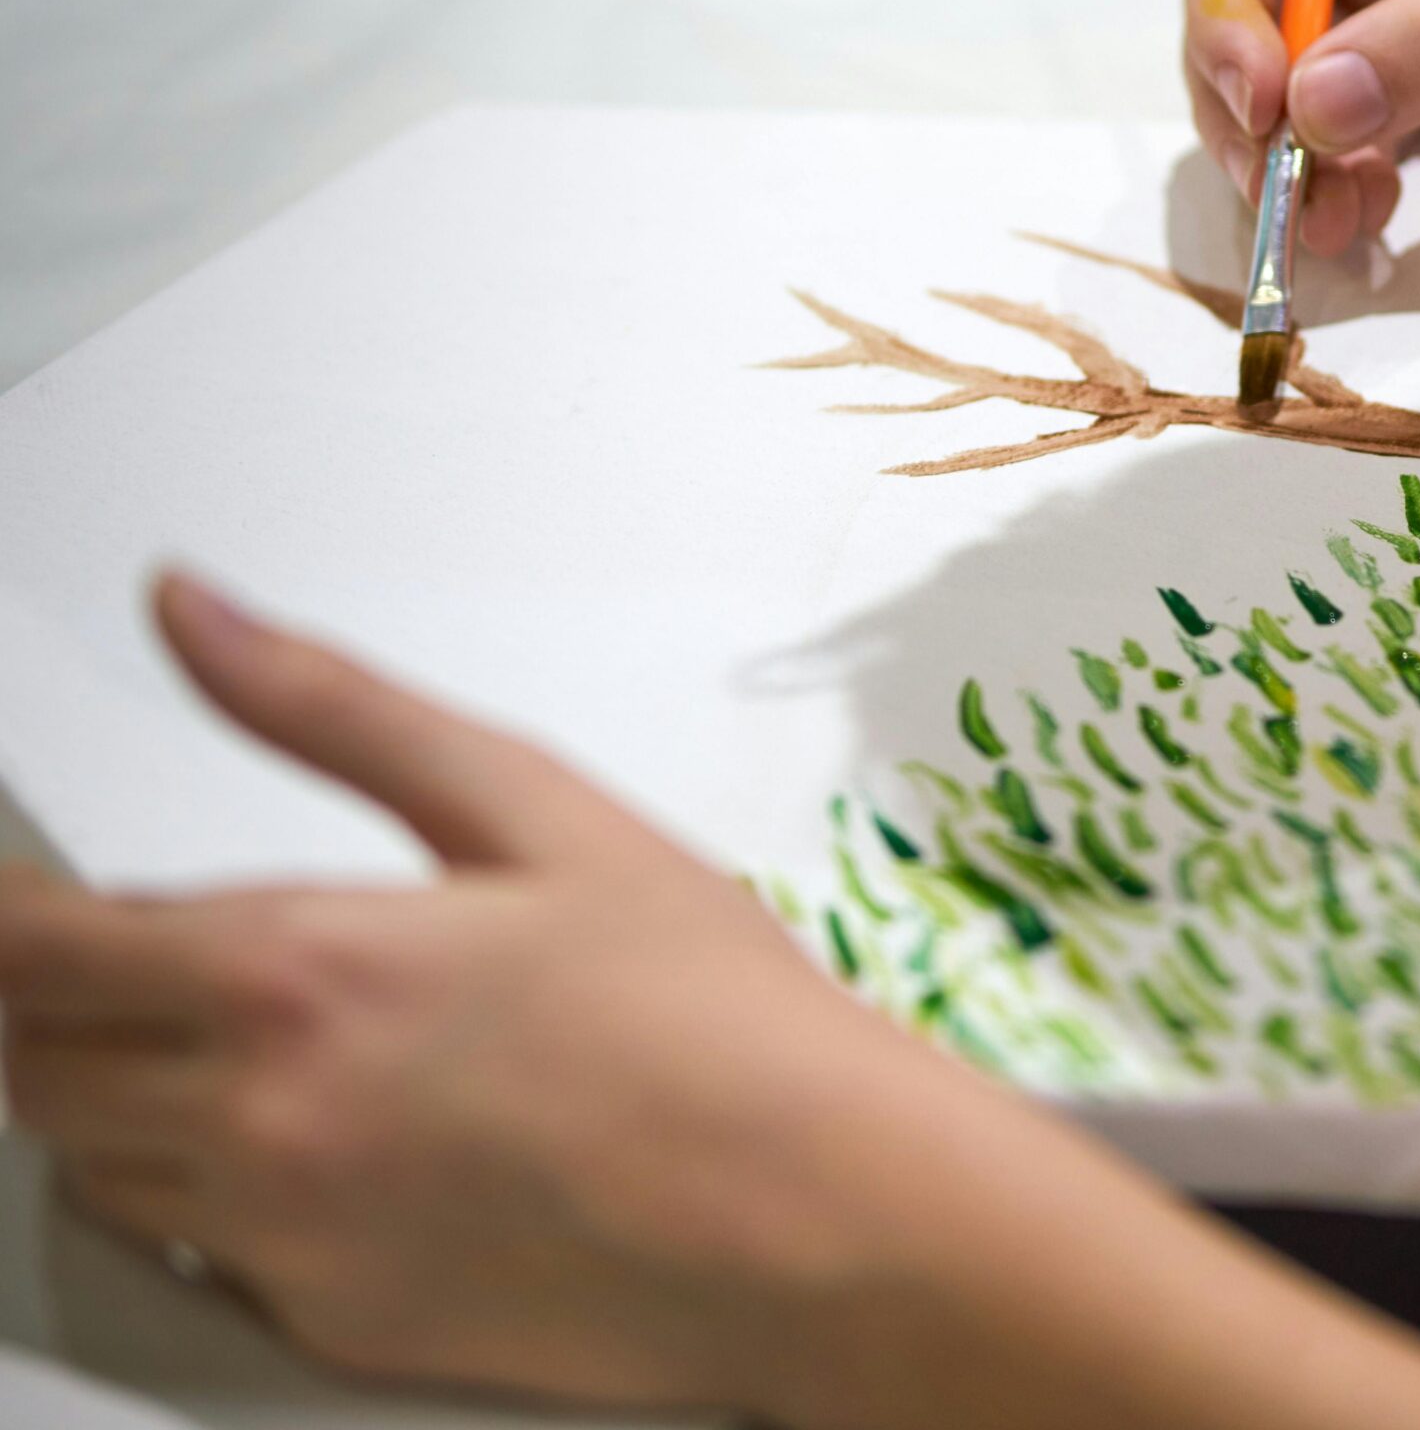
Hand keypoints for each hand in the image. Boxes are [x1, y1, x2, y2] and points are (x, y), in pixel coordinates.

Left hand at [0, 575, 1109, 1419]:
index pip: (30, 950)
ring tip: (262, 1032)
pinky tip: (333, 1135)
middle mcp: (256, 1122)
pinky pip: (190, 1256)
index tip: (33, 892)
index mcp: (295, 971)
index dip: (12, 911)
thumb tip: (192, 614)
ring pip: (92, 1164)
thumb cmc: (705, 1008)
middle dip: (57, 995)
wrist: (813, 1206)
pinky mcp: (322, 1330)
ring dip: (119, 1090)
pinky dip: (209, 1188)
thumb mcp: (533, 805)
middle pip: (32, 1062)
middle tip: (161, 945)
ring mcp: (280, 1244)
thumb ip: (331, 706)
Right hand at [1185, 0, 1419, 249]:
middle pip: (1255, 8)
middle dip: (1254, 102)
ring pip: (1302, 85)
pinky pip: (1368, 134)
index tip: (1255, 100)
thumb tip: (1310, 109)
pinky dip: (1353, 180)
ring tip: (1332, 222)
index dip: (1229, 5)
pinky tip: (1369, 217)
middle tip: (1279, 189)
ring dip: (1298, 158)